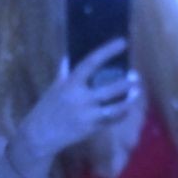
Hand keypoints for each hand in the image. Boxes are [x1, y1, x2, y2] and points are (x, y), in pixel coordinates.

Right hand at [18, 38, 137, 156]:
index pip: (91, 62)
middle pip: (110, 88)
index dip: (108, 51)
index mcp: (70, 83)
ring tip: (136, 92)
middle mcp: (81, 98)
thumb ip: (65, 72)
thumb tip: (70, 57)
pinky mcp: (92, 128)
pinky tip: (127, 109)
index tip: (123, 43)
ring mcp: (88, 114)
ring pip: (115, 107)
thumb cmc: (47, 108)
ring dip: (128, 100)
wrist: (40, 135)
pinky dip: (122, 114)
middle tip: (135, 76)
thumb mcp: (55, 87)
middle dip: (125, 82)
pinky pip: (112, 120)